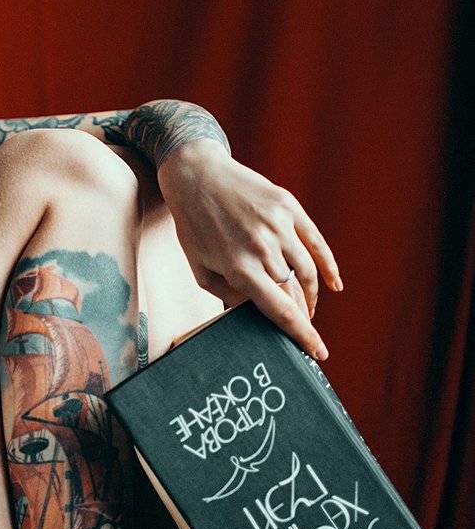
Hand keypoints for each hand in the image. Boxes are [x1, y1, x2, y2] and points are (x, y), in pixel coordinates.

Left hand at [155, 142, 341, 359]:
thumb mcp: (200, 268)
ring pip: (308, 271)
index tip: (317, 352)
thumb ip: (228, 296)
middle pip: (295, 292)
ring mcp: (278, 225)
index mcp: (238, 267)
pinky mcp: (288, 207)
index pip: (279, 309)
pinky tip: (334, 284)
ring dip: (312, 294)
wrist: (196, 176)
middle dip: (303, 316)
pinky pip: (317, 242)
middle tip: (303, 328)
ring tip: (308, 307)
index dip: (301, 334)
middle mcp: (261, 247)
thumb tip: (257, 313)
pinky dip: (329, 266)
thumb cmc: (195, 227)